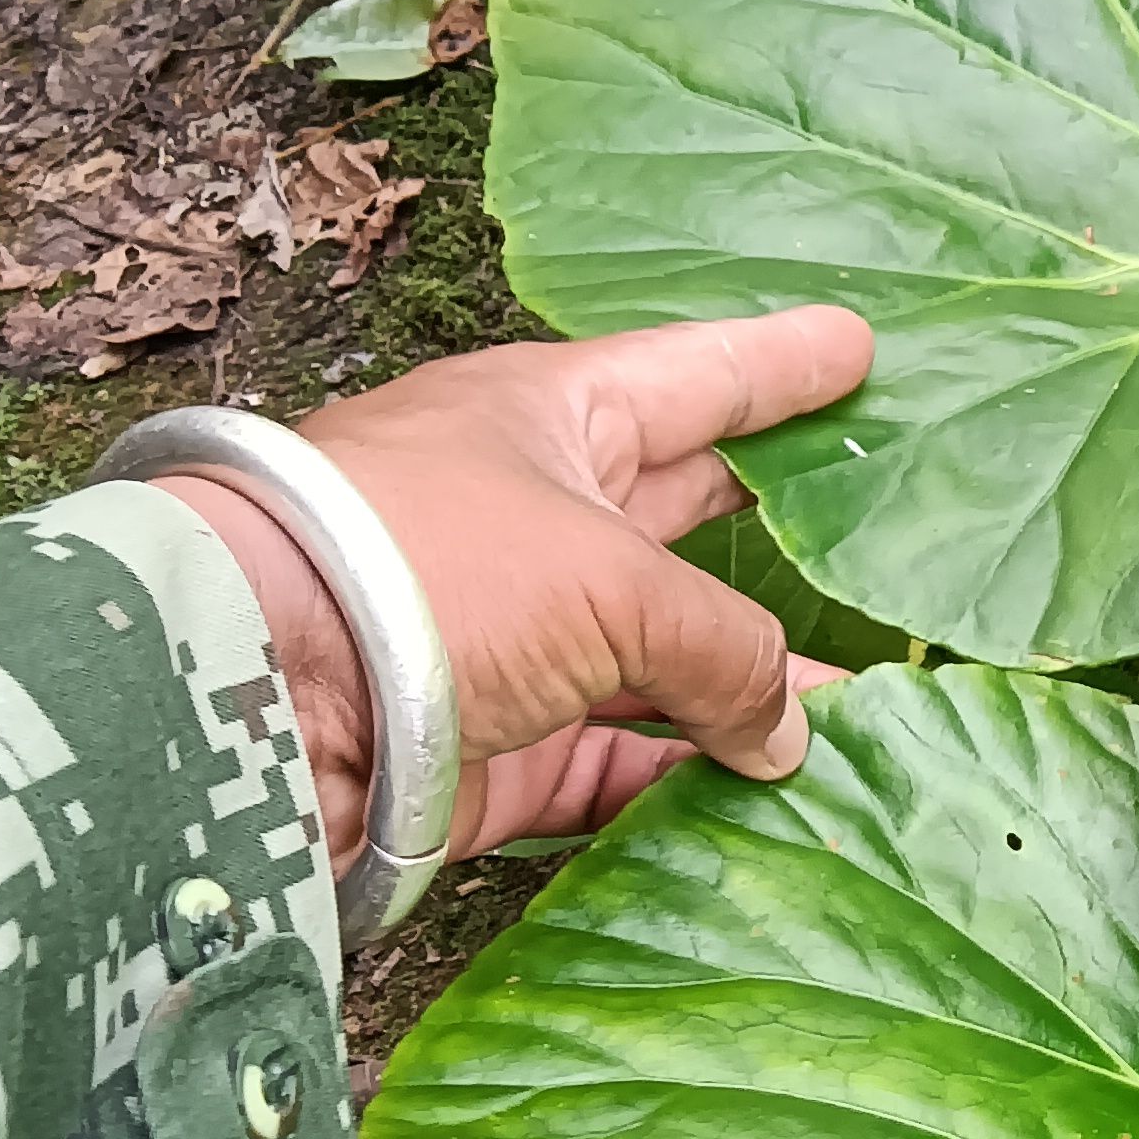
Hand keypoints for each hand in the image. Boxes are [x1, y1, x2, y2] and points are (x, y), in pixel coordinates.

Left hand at [152, 310, 875, 876]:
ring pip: (666, 657)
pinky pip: (626, 760)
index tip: (858, 346)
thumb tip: (790, 733)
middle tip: (876, 512)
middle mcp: (535, 517)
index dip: (779, 366)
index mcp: (550, 418)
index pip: (695, 378)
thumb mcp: (613, 582)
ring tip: (868, 711)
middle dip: (777, 523)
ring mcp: (517, 638)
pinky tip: (775, 791)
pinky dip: (695, 777)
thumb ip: (728, 651)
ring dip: (755, 686)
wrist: (262, 698)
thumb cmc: (433, 572)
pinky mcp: (501, 748)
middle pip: (686, 514)